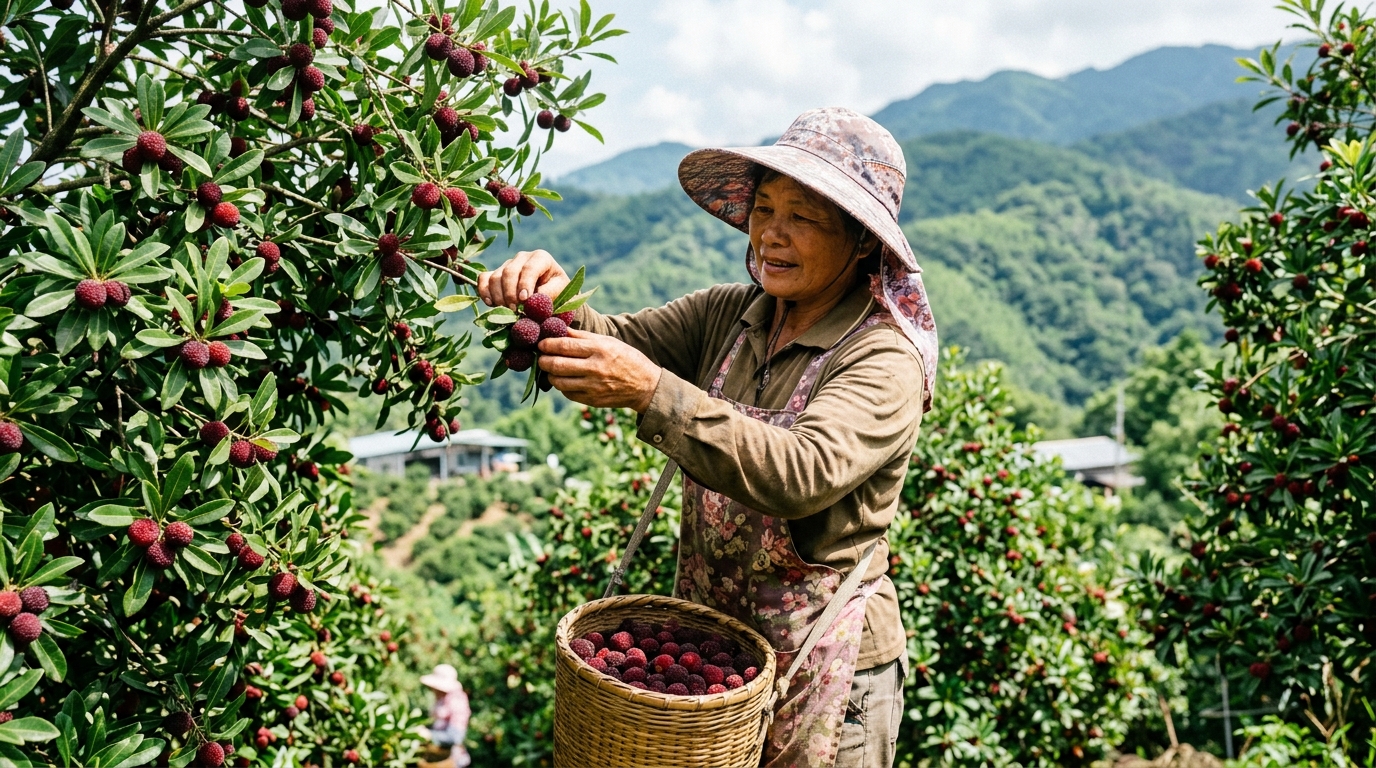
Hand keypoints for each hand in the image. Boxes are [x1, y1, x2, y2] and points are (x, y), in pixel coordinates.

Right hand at [478, 249, 569, 309]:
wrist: (552, 297)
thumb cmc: (558, 294)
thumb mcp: (560, 294)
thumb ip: (547, 295)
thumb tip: (529, 301)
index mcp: (541, 258)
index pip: (529, 268)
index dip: (525, 284)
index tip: (524, 300)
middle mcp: (522, 258)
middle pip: (509, 272)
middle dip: (510, 293)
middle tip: (514, 310)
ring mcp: (507, 265)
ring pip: (495, 277)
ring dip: (499, 297)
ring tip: (508, 312)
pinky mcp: (496, 274)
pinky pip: (483, 279)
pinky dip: (484, 292)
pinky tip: (491, 304)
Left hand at [537, 330, 661, 412]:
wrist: (646, 386)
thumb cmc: (626, 358)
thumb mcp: (609, 342)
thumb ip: (583, 337)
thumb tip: (559, 329)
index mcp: (600, 350)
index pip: (565, 346)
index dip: (548, 344)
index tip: (541, 344)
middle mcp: (596, 369)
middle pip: (557, 365)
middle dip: (543, 360)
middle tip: (541, 357)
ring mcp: (594, 387)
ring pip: (559, 382)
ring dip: (550, 375)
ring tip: (551, 369)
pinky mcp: (593, 400)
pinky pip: (568, 394)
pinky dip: (562, 386)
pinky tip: (565, 380)